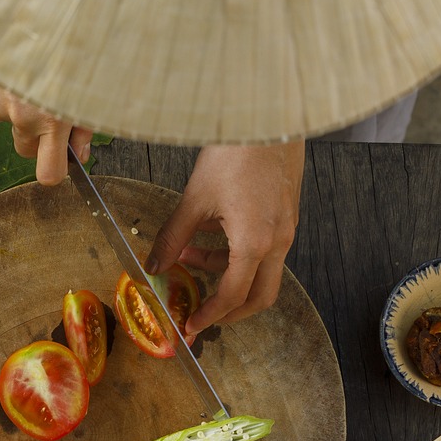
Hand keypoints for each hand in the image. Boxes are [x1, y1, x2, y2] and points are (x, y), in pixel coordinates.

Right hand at [0, 62, 92, 186]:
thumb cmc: (60, 33)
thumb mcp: (87, 79)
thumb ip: (84, 122)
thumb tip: (82, 150)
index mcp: (51, 118)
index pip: (49, 174)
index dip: (57, 170)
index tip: (63, 160)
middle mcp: (20, 116)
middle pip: (25, 150)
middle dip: (38, 136)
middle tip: (50, 106)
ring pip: (8, 118)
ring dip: (19, 102)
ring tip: (30, 68)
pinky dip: (1, 85)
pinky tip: (10, 61)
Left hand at [146, 141, 304, 337]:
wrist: (270, 116)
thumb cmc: (236, 151)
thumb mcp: (195, 199)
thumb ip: (173, 237)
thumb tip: (154, 265)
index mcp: (256, 243)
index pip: (232, 296)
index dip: (209, 315)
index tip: (190, 324)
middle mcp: (278, 241)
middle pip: (259, 296)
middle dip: (229, 310)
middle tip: (201, 312)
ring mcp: (286, 227)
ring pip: (260, 270)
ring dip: (226, 272)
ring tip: (190, 255)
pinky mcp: (286, 213)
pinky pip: (264, 247)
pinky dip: (238, 252)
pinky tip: (210, 232)